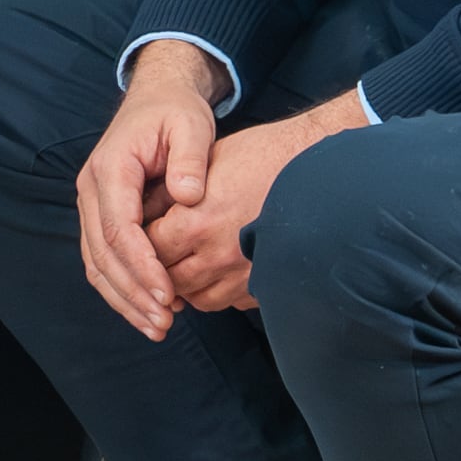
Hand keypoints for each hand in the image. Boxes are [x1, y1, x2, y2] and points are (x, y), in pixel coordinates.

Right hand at [75, 41, 226, 341]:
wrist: (156, 98)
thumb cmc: (174, 112)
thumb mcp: (190, 124)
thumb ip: (190, 160)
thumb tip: (189, 197)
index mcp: (110, 168)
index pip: (119, 228)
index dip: (142, 266)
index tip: (168, 293)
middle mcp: (91, 189)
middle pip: (102, 254)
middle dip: (132, 293)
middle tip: (164, 323)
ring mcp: (91, 204)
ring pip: (96, 263)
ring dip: (124, 299)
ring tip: (158, 326)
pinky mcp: (100, 216)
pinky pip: (102, 259)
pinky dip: (121, 288)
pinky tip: (148, 307)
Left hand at [146, 88, 373, 315]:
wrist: (318, 170)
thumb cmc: (263, 157)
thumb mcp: (207, 163)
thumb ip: (170, 192)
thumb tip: (142, 212)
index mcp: (197, 221)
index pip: (149, 247)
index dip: (142, 242)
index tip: (142, 234)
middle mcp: (217, 255)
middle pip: (168, 278)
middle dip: (159, 268)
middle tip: (159, 255)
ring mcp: (242, 275)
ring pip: (196, 298)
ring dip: (185, 286)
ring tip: (186, 266)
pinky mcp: (263, 285)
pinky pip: (227, 303)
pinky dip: (216, 292)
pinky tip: (217, 272)